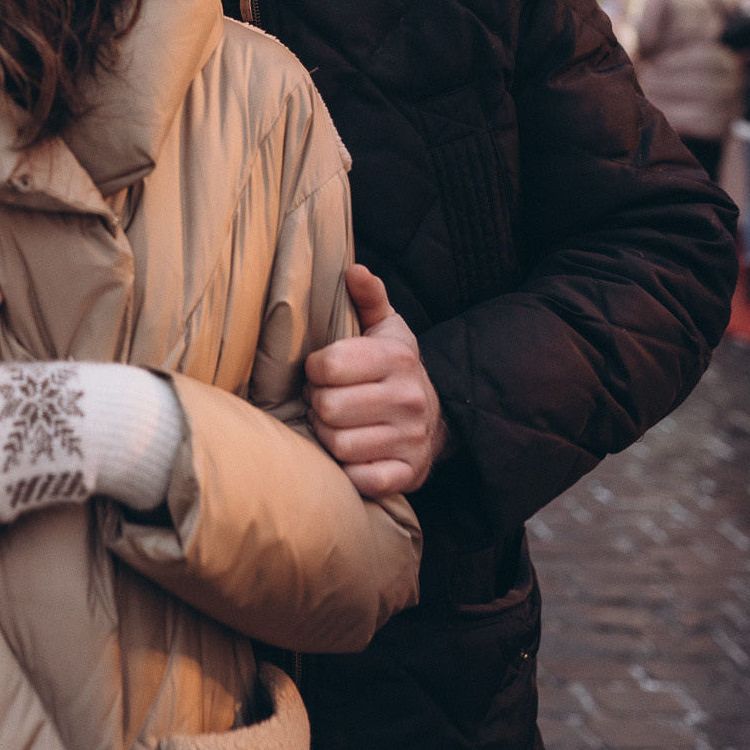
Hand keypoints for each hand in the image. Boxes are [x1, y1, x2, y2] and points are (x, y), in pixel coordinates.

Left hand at [304, 265, 449, 496]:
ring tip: (334, 424)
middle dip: (317, 404)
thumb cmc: (395, 368)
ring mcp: (410, 440)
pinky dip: (349, 470)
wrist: (436, 418)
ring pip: (338, 444)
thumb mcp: (386, 328)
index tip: (321, 372)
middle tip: (324, 400)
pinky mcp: (408, 474)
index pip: (327, 365)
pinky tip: (351, 453)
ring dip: (327, 436)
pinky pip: (362, 479)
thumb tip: (353, 269)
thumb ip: (369, 297)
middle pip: (328, 407)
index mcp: (396, 359)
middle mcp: (408, 399)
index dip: (314, 370)